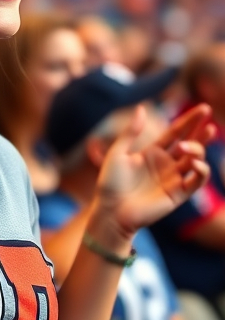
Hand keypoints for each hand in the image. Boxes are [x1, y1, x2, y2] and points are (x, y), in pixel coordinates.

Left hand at [95, 103, 212, 239]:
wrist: (110, 211)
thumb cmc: (109, 183)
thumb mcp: (117, 153)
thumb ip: (131, 132)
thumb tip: (142, 108)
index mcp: (153, 152)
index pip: (176, 132)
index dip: (189, 120)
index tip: (203, 108)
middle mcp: (166, 164)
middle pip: (190, 143)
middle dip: (201, 131)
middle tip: (208, 118)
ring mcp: (173, 179)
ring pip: (195, 160)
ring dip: (197, 149)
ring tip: (187, 146)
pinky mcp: (178, 194)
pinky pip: (196, 181)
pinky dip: (201, 171)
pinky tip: (196, 162)